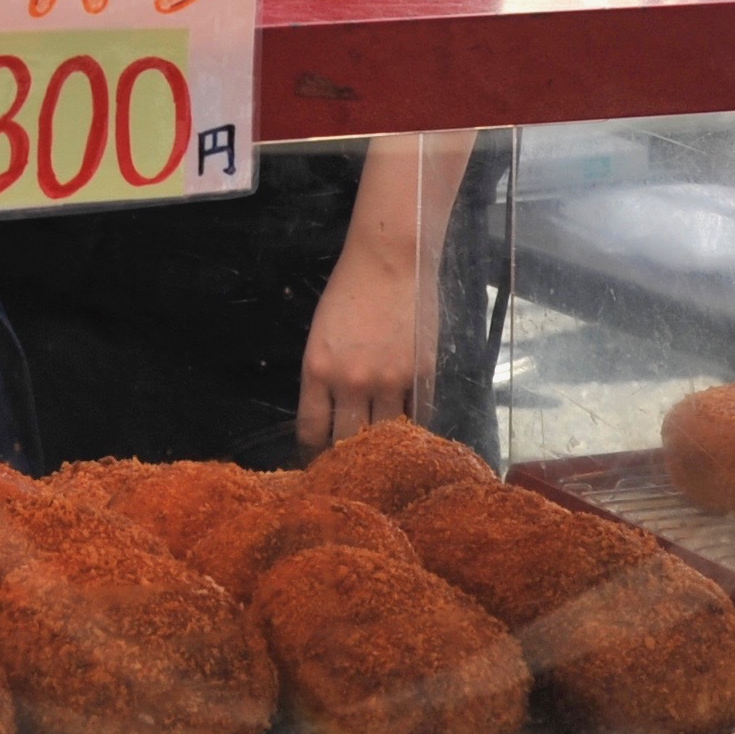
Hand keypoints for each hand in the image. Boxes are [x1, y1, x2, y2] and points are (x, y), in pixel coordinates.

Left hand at [297, 239, 433, 452]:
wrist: (390, 260)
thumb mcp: (321, 335)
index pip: (312, 430)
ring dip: (383, 449)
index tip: (318, 464)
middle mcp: (351, 383)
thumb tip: (332, 413)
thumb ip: (324, 376)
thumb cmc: (348, 290)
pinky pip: (418, 417)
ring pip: (385, 436)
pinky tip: (411, 437)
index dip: (314, 453)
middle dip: (346, 461)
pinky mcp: (422, 376)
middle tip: (351, 472)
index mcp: (317, 371)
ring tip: (384, 461)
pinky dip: (413, 428)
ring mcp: (390, 382)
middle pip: (347, 442)